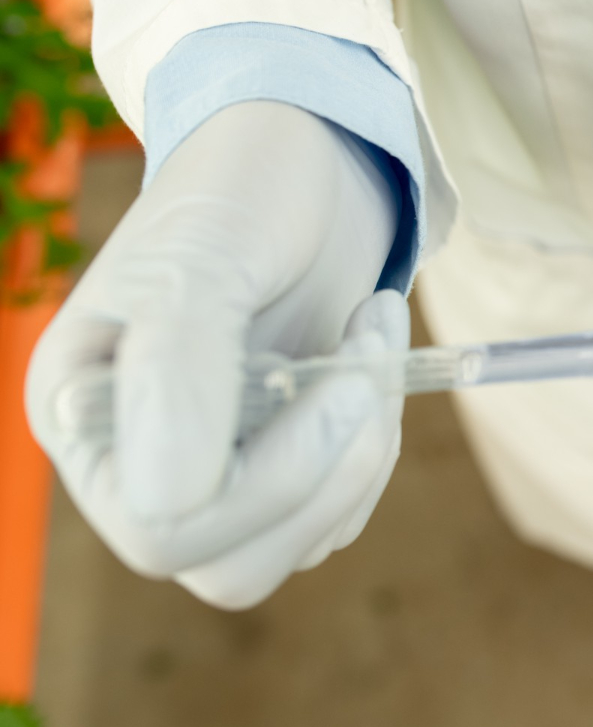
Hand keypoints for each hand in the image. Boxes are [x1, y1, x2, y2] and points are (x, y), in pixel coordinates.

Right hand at [26, 101, 406, 608]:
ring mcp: (214, 467)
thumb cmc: (240, 191)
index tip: (344, 381)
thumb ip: (177, 369)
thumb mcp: (201, 261)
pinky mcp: (281, 462)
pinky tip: (369, 356)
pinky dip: (376, 444)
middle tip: (369, 362)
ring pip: (300, 542)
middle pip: (233, 567)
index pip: (162, 529)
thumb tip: (169, 503)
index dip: (273, 480)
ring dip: (365, 452)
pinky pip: (339, 510)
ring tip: (370, 340)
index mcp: (83, 415)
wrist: (306, 158)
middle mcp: (138, 459)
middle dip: (329, 474)